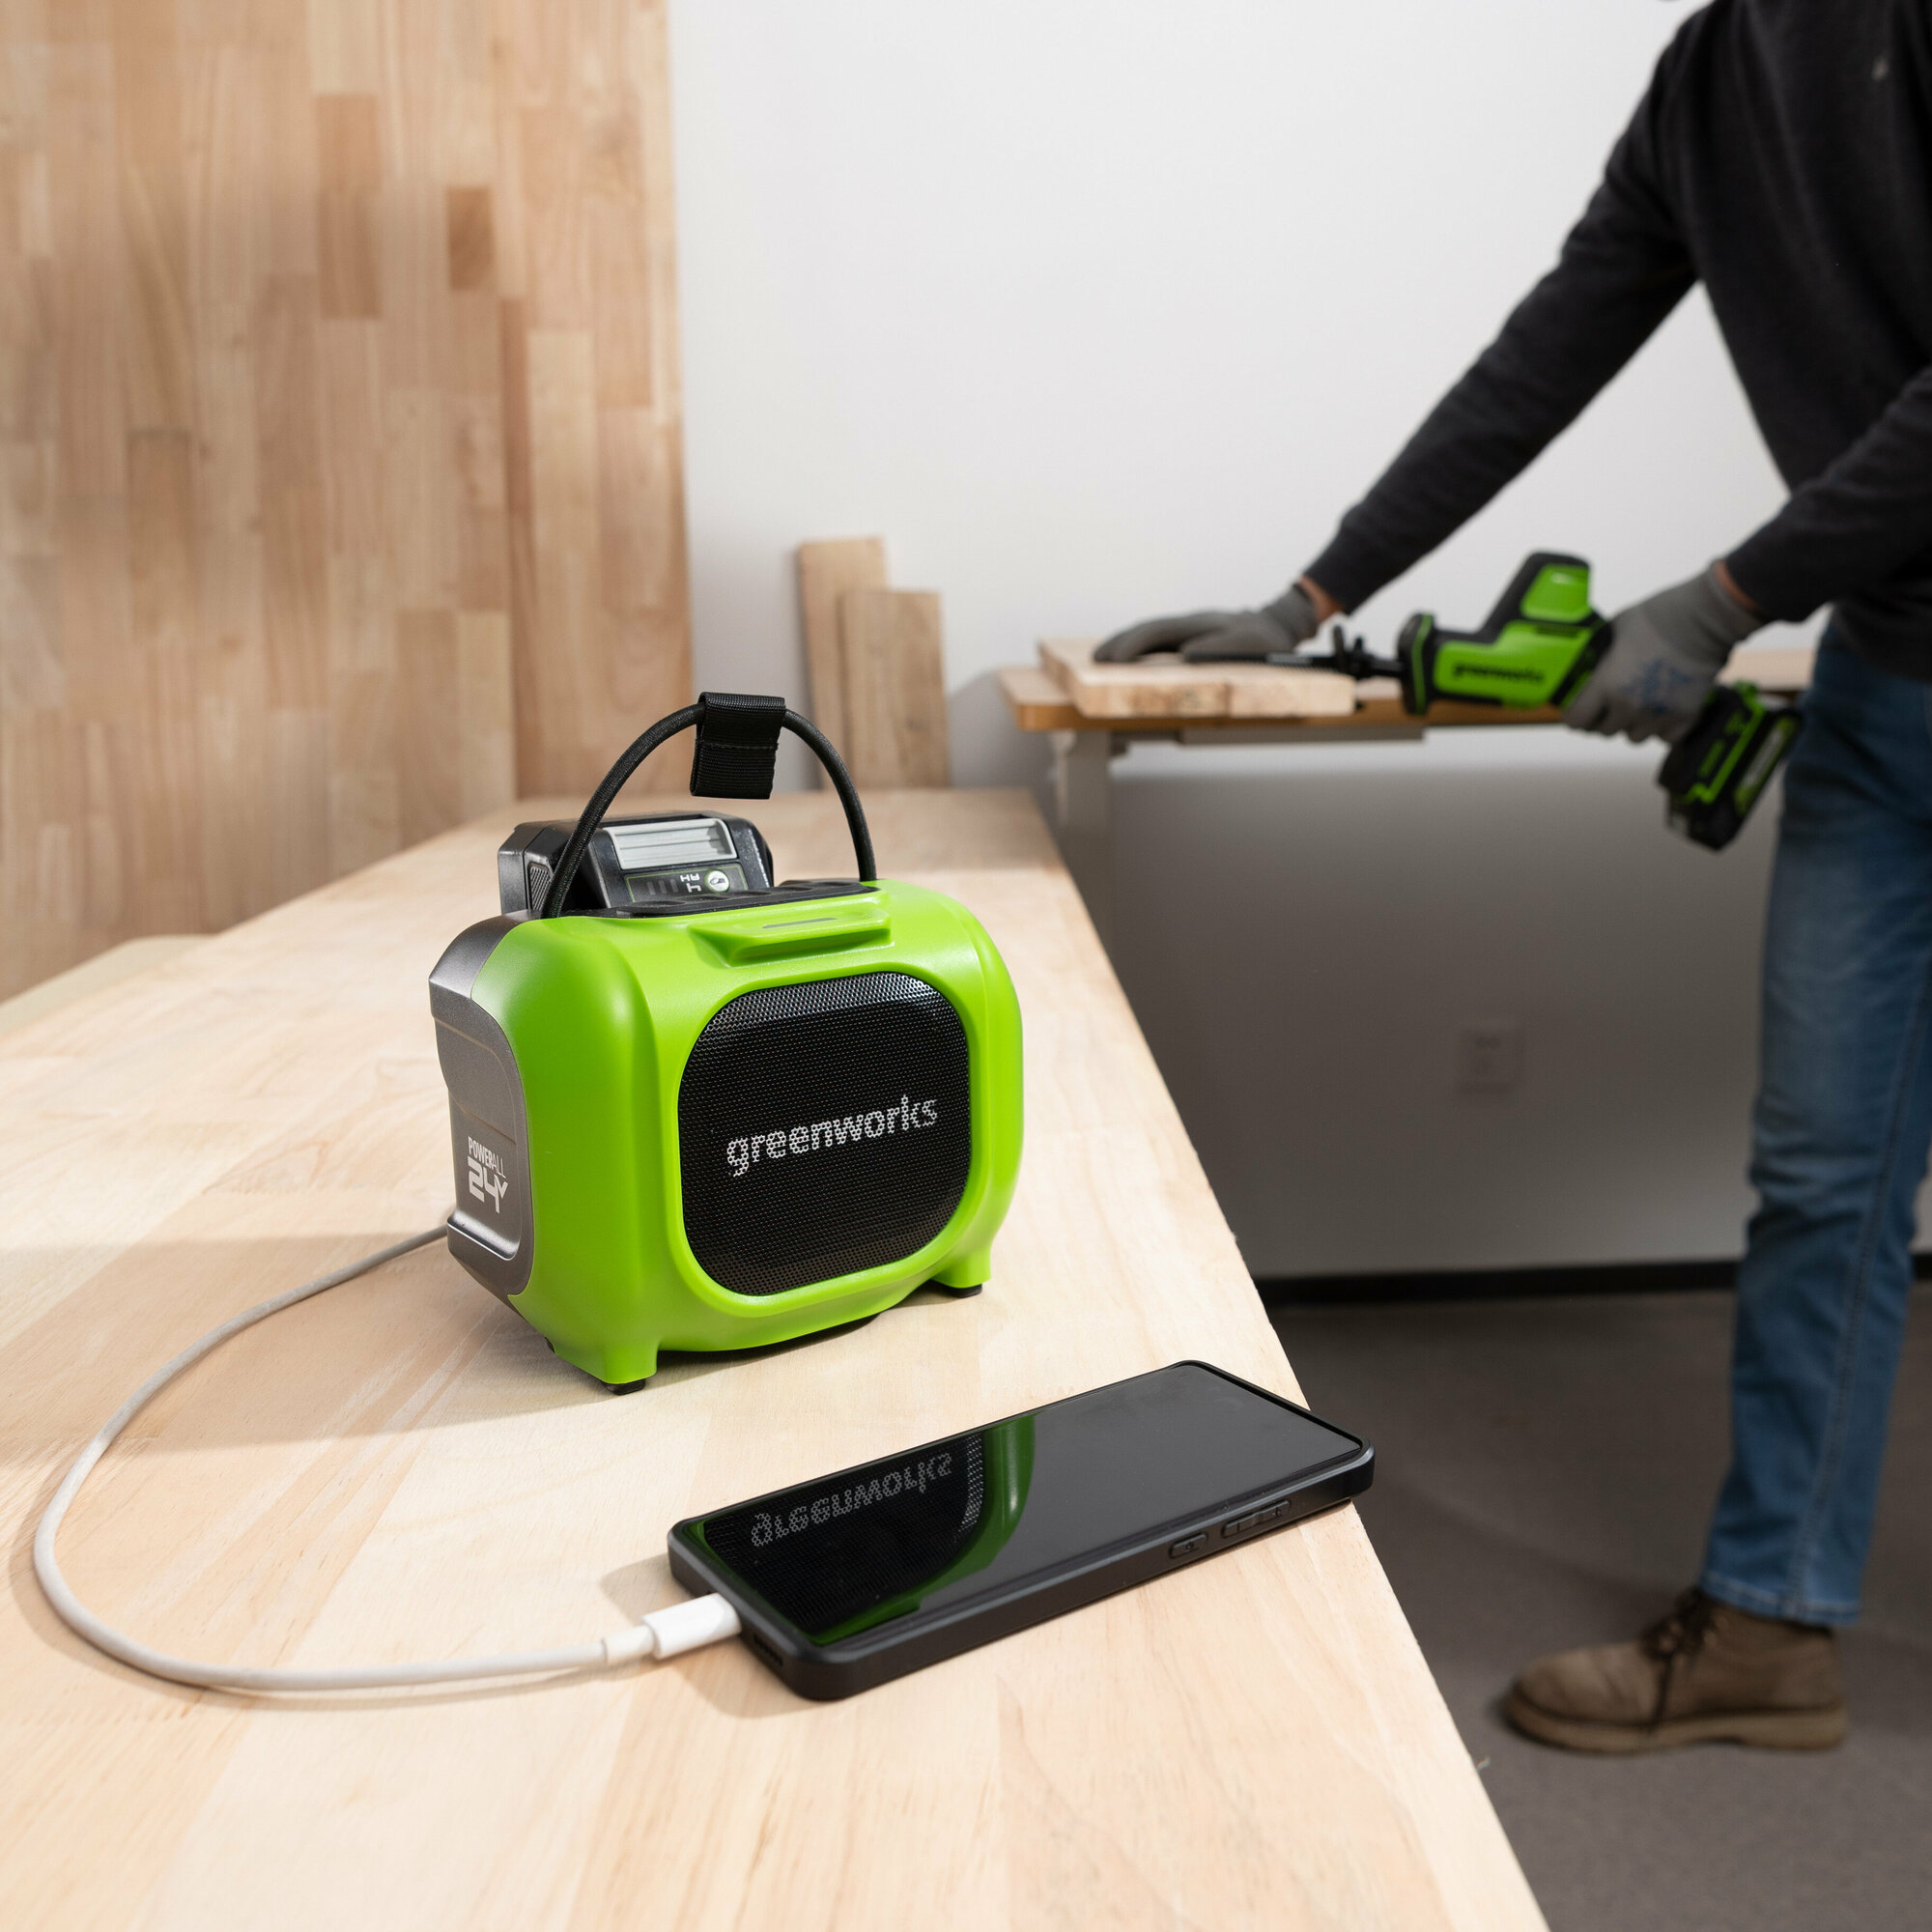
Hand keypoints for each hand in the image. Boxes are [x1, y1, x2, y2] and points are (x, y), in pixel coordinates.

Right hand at [1095, 579, 1330, 662]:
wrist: (1277, 625)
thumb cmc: (1265, 641)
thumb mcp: (1249, 644)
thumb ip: (1220, 649)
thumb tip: (1185, 654)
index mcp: (1197, 624)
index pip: (1156, 632)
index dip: (1132, 645)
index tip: (1113, 661)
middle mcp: (1187, 624)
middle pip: (1145, 630)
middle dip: (1118, 644)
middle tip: (1095, 660)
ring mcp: (1187, 629)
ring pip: (1148, 634)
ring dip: (1124, 645)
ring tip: (1101, 659)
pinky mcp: (1189, 637)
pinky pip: (1158, 641)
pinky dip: (1138, 648)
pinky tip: (1127, 659)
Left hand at [1564, 564, 1765, 742]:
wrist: (1703, 619)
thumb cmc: (1656, 617)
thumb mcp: (1615, 629)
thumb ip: (1601, 652)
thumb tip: (1591, 656)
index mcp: (1606, 686)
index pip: (1576, 720)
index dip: (1575, 715)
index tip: (1579, 708)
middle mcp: (1628, 708)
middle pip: (1604, 731)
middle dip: (1604, 718)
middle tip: (1611, 702)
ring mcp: (1657, 716)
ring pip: (1634, 737)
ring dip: (1632, 725)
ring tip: (1639, 705)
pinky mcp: (1685, 717)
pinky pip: (1665, 737)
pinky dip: (1663, 729)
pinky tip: (1664, 710)